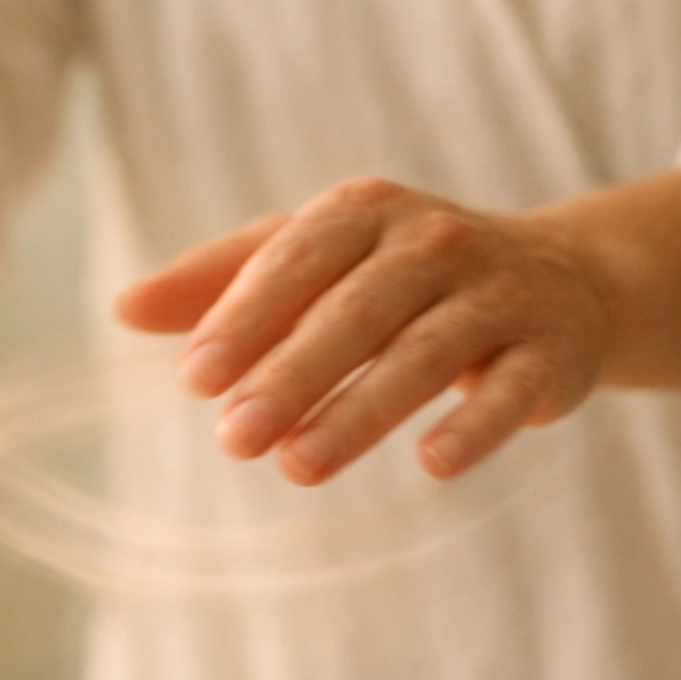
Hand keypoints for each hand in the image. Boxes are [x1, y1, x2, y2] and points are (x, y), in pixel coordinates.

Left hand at [115, 176, 614, 483]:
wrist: (558, 280)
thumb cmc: (400, 277)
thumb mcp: (313, 261)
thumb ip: (221, 282)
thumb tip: (122, 309)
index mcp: (365, 212)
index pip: (295, 260)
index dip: (245, 318)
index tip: (194, 380)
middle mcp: (434, 241)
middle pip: (355, 312)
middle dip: (291, 376)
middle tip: (234, 440)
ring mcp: (498, 293)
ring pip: (424, 354)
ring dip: (360, 412)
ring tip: (299, 467)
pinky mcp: (549, 350)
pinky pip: (510, 389)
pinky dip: (475, 425)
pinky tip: (433, 465)